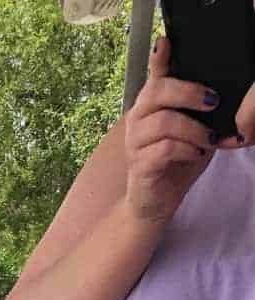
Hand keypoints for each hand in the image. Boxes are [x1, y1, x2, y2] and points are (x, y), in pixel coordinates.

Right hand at [124, 36, 217, 224]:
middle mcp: (138, 119)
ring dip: (194, 130)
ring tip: (208, 141)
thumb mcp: (192, 128)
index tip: (165, 43)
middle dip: (190, 93)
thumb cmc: (175, 162)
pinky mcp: (139, 164)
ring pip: (164, 122)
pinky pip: (165, 149)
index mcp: (151, 106)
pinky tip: (196, 155)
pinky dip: (187, 150)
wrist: (156, 202)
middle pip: (158, 91)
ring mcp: (135, 142)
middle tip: (213, 102)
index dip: (159, 58)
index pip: (153, 75)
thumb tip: (216, 92)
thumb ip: (197, 108)